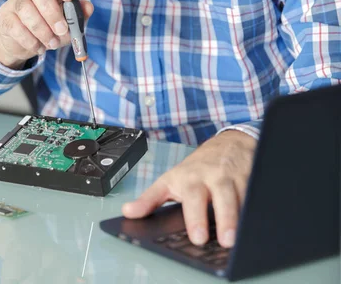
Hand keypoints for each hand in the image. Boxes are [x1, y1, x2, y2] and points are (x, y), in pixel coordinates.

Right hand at [0, 0, 92, 68]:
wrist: (26, 43)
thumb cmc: (51, 28)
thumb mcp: (69, 25)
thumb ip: (79, 16)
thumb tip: (88, 7)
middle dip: (52, 11)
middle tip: (62, 30)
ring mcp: (17, 1)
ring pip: (26, 9)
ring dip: (42, 30)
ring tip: (52, 44)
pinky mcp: (6, 17)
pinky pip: (15, 26)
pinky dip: (30, 40)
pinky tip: (39, 48)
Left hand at [122, 130, 256, 247]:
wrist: (228, 143)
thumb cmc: (197, 167)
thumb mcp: (171, 179)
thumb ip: (150, 198)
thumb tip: (128, 212)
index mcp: (189, 177)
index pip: (188, 194)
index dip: (192, 215)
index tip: (196, 235)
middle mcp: (211, 176)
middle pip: (217, 194)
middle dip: (220, 216)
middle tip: (218, 239)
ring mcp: (232, 176)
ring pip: (239, 194)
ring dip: (238, 216)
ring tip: (235, 238)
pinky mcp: (251, 177)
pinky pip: (255, 193)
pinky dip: (255, 207)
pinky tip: (255, 222)